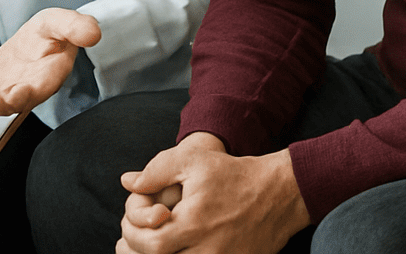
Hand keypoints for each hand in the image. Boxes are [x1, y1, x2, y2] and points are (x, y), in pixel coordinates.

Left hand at [0, 8, 99, 116]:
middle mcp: (30, 88)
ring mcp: (10, 91)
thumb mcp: (63, 21)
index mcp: (49, 74)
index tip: (22, 90)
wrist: (39, 38)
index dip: (31, 92)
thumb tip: (93, 33)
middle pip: (18, 102)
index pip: (42, 87)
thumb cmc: (53, 33)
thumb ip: (76, 27)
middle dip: (8, 102)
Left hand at [116, 132, 309, 253]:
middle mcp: (209, 249)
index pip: (151, 245)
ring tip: (148, 249)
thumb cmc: (233, 173)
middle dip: (139, 253)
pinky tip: (173, 251)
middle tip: (127, 245)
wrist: (279, 192)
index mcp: (194, 223)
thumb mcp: (192, 161)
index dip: (132, 238)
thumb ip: (157, 171)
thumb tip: (127, 182)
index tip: (126, 227)